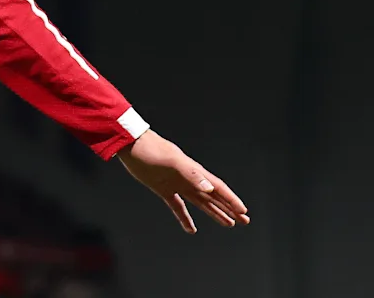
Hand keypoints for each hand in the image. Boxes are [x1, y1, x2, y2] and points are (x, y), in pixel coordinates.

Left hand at [117, 129, 248, 233]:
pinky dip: (185, 218)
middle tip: (244, 221)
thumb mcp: (172, 161)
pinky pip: (178, 206)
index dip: (231, 200)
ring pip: (200, 202)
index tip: (244, 212)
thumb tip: (208, 188)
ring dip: (214, 212)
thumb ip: (191, 174)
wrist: (130, 144)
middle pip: (213, 196)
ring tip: (229, 224)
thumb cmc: (151, 149)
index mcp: (194, 171)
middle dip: (229, 208)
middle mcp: (188, 178)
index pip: (218, 188)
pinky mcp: (162, 188)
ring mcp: (176, 184)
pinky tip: (191, 229)